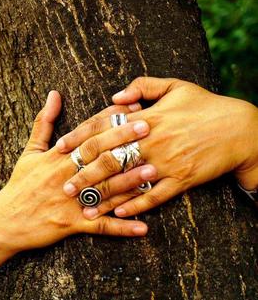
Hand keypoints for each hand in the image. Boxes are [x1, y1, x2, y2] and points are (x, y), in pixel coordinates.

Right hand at [0, 91, 151, 252]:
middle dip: (122, 140)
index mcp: (57, 156)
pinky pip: (99, 226)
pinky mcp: (71, 224)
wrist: (5, 221)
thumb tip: (53, 95)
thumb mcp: (30, 151)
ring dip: (129, 181)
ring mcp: (70, 200)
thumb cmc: (20, 184)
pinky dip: (121, 227)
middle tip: (148, 128)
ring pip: (103, 188)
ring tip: (153, 171)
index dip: (109, 120)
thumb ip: (43, 123)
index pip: (87, 133)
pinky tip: (143, 227)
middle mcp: (66, 175)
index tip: (131, 107)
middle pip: (97, 154)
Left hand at [55, 77, 257, 217]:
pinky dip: (135, 205)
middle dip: (83, 173)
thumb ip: (142, 86)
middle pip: (109, 158)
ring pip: (127, 181)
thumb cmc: (205, 105)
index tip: (59, 148)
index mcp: (146, 117)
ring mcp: (166, 162)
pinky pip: (154, 196)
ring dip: (103, 195)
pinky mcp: (182, 179)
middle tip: (63, 185)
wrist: (242, 129)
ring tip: (84, 206)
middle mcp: (151, 141)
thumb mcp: (175, 85)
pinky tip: (118, 213)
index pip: (103, 128)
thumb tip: (115, 96)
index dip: (79, 138)